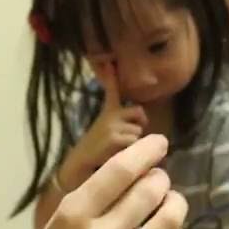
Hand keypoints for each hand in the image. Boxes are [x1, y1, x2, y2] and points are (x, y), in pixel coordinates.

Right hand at [12, 135, 189, 228]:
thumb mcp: (62, 218)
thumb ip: (96, 193)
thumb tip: (139, 166)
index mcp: (75, 214)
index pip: (119, 171)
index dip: (145, 151)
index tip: (159, 142)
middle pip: (149, 191)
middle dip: (160, 178)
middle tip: (158, 179)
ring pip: (169, 219)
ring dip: (174, 202)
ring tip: (169, 200)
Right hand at [60, 61, 148, 189]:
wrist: (79, 168)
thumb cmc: (98, 153)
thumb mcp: (110, 135)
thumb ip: (126, 127)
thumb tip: (149, 132)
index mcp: (108, 112)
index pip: (112, 90)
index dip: (111, 75)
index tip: (109, 61)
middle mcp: (109, 115)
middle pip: (139, 113)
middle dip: (140, 125)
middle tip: (128, 139)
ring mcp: (111, 125)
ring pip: (138, 132)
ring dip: (134, 144)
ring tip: (118, 152)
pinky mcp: (113, 137)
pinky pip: (134, 143)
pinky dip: (131, 152)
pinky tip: (115, 156)